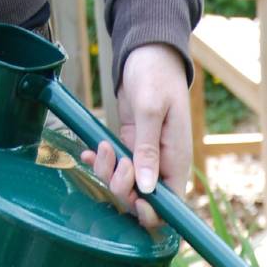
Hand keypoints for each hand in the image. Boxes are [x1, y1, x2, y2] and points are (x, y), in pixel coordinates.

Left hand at [81, 43, 191, 229]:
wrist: (147, 53)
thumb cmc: (156, 76)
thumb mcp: (151, 110)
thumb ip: (147, 150)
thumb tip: (146, 188)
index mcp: (176, 161)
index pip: (171, 205)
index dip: (151, 213)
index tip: (132, 199)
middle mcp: (162, 166)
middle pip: (141, 200)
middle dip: (121, 187)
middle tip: (115, 159)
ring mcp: (145, 159)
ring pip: (123, 186)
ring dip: (107, 173)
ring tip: (101, 147)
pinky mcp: (130, 149)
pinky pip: (114, 168)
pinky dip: (99, 163)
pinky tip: (89, 152)